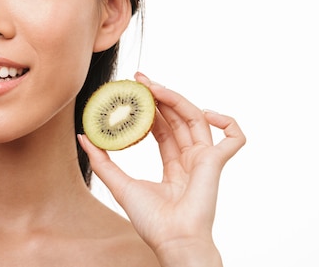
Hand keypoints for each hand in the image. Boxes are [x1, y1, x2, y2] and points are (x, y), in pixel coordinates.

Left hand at [78, 73, 244, 265]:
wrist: (171, 239)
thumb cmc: (151, 220)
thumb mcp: (119, 184)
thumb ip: (102, 160)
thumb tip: (83, 136)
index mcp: (173, 166)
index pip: (163, 128)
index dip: (150, 108)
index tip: (134, 91)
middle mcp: (190, 160)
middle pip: (178, 118)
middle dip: (160, 96)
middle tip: (139, 80)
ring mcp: (204, 160)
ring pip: (197, 119)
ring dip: (177, 100)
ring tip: (154, 88)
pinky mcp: (216, 163)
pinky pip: (234, 139)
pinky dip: (228, 123)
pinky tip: (208, 113)